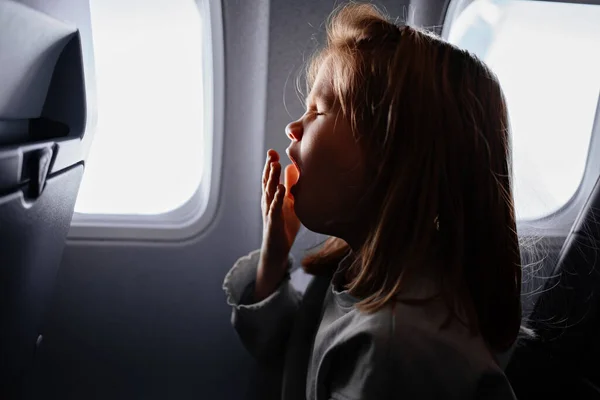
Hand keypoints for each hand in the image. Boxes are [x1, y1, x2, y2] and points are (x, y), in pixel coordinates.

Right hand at [255, 150, 300, 300]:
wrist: (278, 250)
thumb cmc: (284, 225)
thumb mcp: (290, 203)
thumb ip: (290, 186)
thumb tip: (293, 167)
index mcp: (272, 197)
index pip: (270, 178)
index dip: (270, 165)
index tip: (272, 151)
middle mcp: (268, 202)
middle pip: (267, 182)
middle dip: (269, 168)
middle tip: (271, 154)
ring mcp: (269, 212)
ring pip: (269, 192)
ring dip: (272, 178)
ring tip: (275, 165)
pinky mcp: (274, 222)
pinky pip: (275, 208)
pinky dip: (278, 198)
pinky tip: (281, 189)